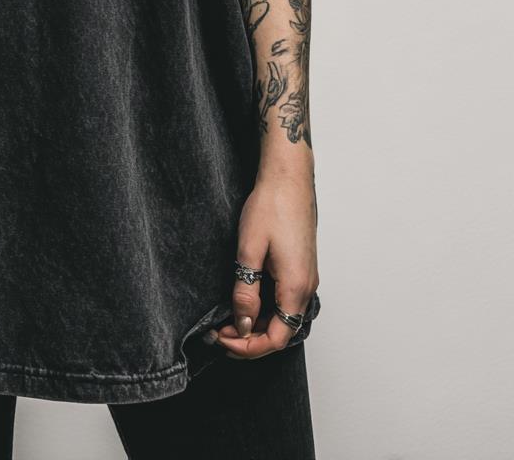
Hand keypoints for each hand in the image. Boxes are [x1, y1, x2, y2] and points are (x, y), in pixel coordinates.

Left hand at [212, 169, 318, 359]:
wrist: (288, 178)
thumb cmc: (271, 206)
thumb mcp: (249, 250)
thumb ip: (246, 291)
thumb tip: (243, 324)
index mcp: (296, 287)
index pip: (276, 338)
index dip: (248, 347)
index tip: (222, 339)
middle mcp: (307, 287)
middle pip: (281, 332)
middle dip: (249, 339)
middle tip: (218, 332)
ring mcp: (306, 277)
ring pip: (283, 317)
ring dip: (257, 324)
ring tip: (227, 319)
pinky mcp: (301, 268)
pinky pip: (285, 300)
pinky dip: (265, 309)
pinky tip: (245, 301)